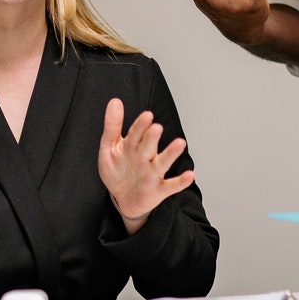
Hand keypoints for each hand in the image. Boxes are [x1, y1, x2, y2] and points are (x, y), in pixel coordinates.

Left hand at [97, 98, 192, 235]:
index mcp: (132, 146)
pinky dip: (180, 182)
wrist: (122, 198)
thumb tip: (114, 101)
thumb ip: (112, 125)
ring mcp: (153, 174)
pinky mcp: (159, 190)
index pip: (136, 133)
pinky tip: (190, 175)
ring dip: (171, 154)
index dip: (140, 125)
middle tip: (156, 128)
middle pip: (148, 146)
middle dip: (152, 138)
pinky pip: (171, 186)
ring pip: (162, 163)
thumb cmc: (118, 171)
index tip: (147, 115)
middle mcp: (145, 158)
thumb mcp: (109, 147)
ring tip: (180, 144)